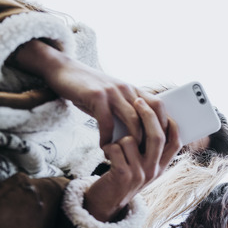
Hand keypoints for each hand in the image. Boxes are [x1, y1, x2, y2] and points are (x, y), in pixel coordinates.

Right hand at [10, 40, 168, 144]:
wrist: (63, 71)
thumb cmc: (89, 89)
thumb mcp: (112, 98)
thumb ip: (126, 111)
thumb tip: (139, 136)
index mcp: (134, 90)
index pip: (159, 106)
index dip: (164, 125)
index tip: (163, 144)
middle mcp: (127, 89)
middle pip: (150, 114)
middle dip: (152, 137)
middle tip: (148, 156)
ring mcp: (113, 92)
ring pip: (132, 119)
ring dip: (132, 141)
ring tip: (128, 155)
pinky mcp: (97, 96)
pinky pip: (107, 121)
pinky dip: (107, 138)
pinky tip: (104, 147)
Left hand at [83, 98, 180, 221]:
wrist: (106, 202)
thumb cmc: (122, 176)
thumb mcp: (142, 165)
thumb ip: (149, 148)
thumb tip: (152, 118)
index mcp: (162, 167)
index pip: (176, 142)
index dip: (171, 123)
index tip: (163, 108)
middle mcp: (154, 171)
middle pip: (157, 136)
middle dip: (147, 115)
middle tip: (137, 101)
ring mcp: (140, 174)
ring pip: (131, 140)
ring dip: (119, 139)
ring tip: (115, 148)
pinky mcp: (123, 176)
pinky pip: (116, 148)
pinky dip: (108, 147)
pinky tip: (106, 155)